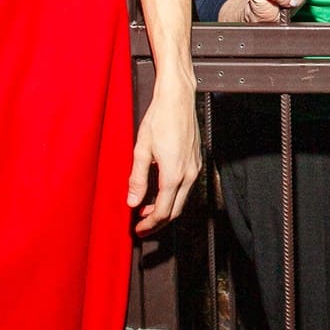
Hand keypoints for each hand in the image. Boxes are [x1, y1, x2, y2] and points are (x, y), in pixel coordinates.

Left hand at [128, 72, 200, 233]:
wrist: (178, 99)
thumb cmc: (159, 119)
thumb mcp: (141, 150)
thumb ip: (137, 179)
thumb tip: (132, 202)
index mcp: (173, 174)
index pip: (163, 211)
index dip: (150, 225)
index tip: (138, 230)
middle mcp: (189, 174)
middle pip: (176, 211)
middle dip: (158, 222)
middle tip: (142, 227)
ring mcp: (195, 168)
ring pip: (182, 200)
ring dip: (166, 209)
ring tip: (147, 210)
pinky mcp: (196, 161)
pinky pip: (186, 187)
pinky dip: (173, 196)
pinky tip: (160, 192)